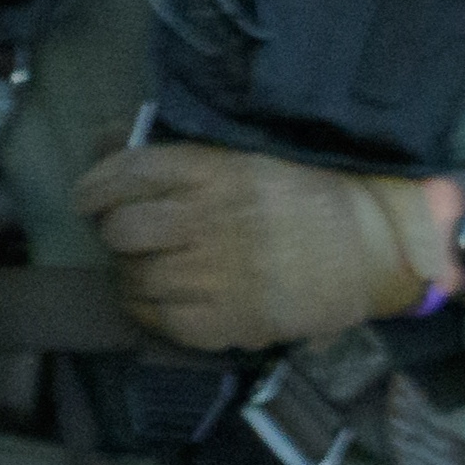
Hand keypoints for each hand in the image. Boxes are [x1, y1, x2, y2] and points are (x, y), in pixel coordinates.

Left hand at [74, 142, 452, 356]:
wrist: (376, 248)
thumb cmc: (312, 197)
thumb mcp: (253, 157)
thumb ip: (187, 157)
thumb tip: (109, 144)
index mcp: (217, 173)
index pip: (128, 174)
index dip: (95, 187)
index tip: (88, 197)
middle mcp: (211, 221)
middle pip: (121, 229)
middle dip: (113, 232)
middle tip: (127, 235)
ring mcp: (218, 275)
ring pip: (134, 277)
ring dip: (131, 272)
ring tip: (148, 267)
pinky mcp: (227, 321)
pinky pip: (159, 319)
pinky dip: (149, 309)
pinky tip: (162, 297)